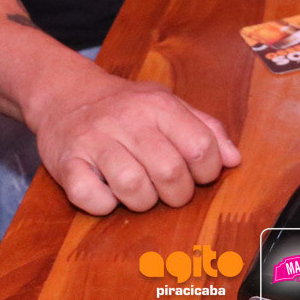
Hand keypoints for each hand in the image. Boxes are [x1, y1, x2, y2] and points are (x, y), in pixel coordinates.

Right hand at [28, 69, 241, 216]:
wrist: (65, 94)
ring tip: (141, 192)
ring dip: (143, 202)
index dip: (207, 171)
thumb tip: (233, 160)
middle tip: (171, 191)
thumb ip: (205, 128)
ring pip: (133, 188)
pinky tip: (108, 193)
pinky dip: (104, 204)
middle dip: (178, 194)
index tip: (198, 175)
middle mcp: (128, 121)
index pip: (200, 146)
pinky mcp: (66, 163)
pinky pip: (91, 198)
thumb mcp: (169, 104)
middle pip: (169, 172)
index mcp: (159, 106)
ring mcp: (95, 142)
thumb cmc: (126, 106)